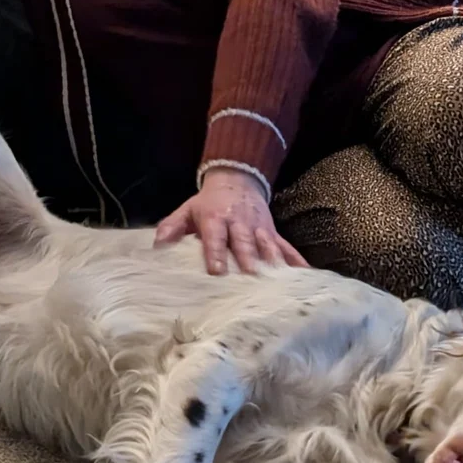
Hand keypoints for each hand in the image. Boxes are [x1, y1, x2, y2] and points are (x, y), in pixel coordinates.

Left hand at [154, 167, 307, 275]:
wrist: (237, 179)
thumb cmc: (208, 203)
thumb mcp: (187, 210)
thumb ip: (172, 227)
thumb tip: (158, 245)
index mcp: (216, 218)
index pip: (216, 238)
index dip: (216, 253)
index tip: (217, 271)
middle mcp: (240, 223)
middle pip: (244, 243)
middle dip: (248, 260)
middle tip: (251, 278)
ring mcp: (259, 229)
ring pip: (267, 246)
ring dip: (273, 263)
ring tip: (279, 282)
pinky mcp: (273, 233)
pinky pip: (286, 248)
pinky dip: (296, 261)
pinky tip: (304, 276)